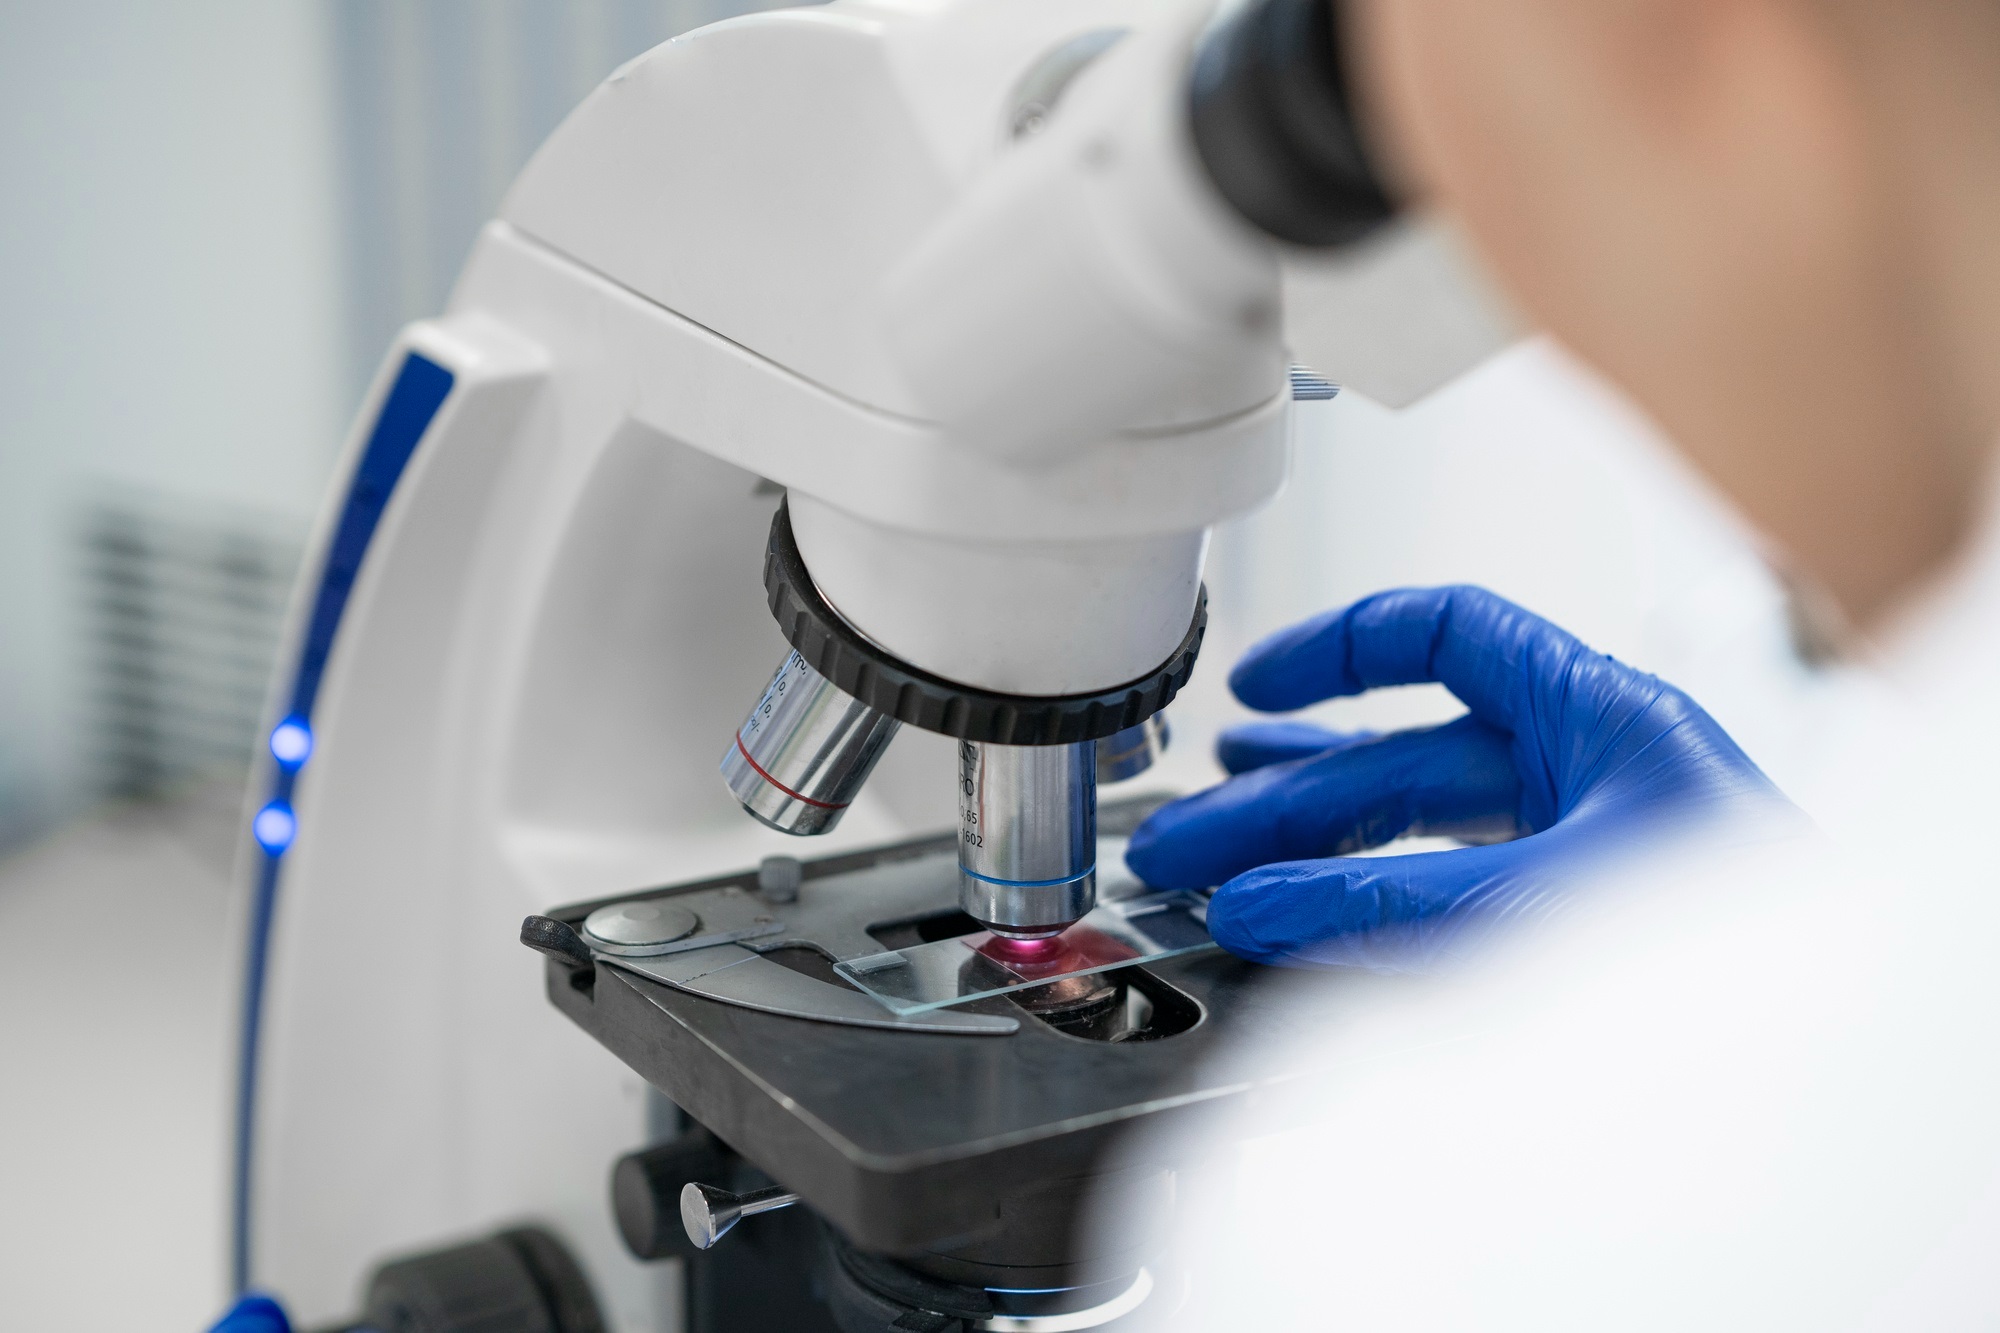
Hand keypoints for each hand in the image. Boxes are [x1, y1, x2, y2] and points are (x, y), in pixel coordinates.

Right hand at [1126, 586, 1795, 968]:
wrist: (1812, 1049)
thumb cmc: (1730, 946)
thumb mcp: (1529, 898)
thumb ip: (1383, 901)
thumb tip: (1260, 902)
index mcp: (1599, 714)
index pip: (1448, 634)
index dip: (1343, 647)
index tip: (1261, 681)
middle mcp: (1583, 770)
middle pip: (1403, 755)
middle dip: (1284, 797)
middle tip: (1192, 838)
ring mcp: (1573, 845)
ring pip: (1410, 829)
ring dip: (1306, 849)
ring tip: (1211, 859)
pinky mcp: (1565, 917)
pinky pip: (1437, 891)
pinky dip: (1360, 902)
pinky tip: (1296, 916)